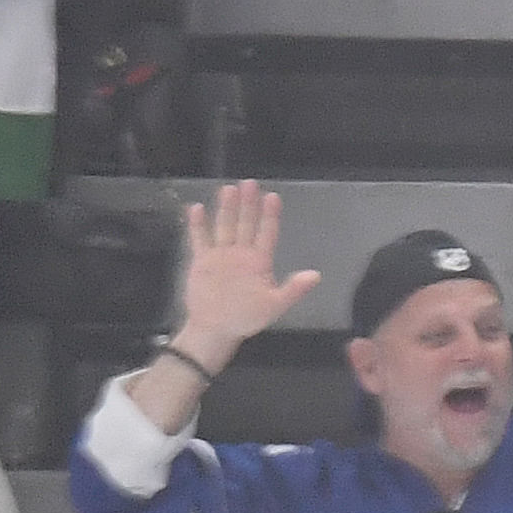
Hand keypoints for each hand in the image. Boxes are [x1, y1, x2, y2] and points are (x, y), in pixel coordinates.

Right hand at [176, 181, 321, 363]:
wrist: (216, 329)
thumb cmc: (247, 318)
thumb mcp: (274, 305)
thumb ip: (293, 289)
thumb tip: (315, 275)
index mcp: (259, 262)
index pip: (266, 233)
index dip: (270, 215)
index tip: (273, 197)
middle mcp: (241, 253)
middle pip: (246, 223)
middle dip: (249, 204)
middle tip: (250, 183)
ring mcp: (222, 255)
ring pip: (225, 226)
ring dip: (227, 209)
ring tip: (228, 190)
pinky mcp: (203, 260)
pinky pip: (200, 239)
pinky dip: (198, 225)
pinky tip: (197, 208)